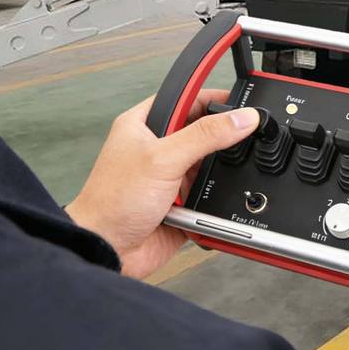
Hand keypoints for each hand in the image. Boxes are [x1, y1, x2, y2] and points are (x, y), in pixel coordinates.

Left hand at [67, 91, 257, 279]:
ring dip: (216, 171)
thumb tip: (242, 118)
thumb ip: (206, 135)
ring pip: (210, 162)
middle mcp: (158, 147)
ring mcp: (170, 174)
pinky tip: (209, 199)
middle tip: (240, 137)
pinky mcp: (181, 200)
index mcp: (144, 124)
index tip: (241, 100)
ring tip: (213, 176)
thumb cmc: (112, 202)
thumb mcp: (163, 158)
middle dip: (220, 137)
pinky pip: (210, 191)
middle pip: (203, 130)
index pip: (187, 98)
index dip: (213, 97)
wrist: (106, 252)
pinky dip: (215, 196)